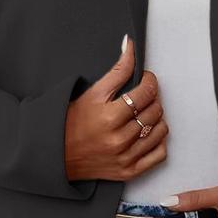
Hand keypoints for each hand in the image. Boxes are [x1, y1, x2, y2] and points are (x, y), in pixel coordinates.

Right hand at [64, 35, 168, 181]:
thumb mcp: (92, 93)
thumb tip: (131, 46)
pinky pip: (159, 154)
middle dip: (152, 98)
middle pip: (154, 110)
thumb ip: (117, 70)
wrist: (57, 155)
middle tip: (142, 96)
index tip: (145, 79)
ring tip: (144, 113)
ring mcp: (125, 157)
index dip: (150, 81)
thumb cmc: (72, 122)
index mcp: (109, 117)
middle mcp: (118, 139)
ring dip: (156, 118)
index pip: (146, 92)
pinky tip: (147, 133)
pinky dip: (158, 141)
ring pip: (160, 130)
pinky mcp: (129, 171)